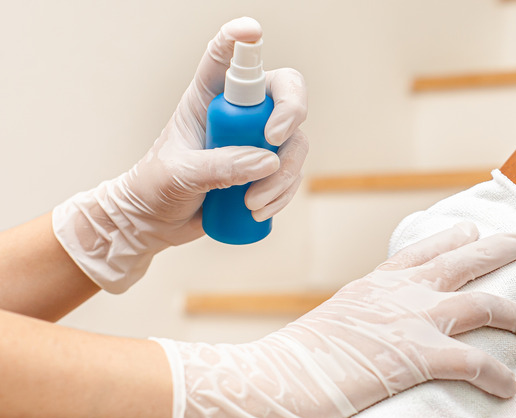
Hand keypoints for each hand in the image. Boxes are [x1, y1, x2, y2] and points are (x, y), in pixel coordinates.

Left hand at [53, 17, 307, 292]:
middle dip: (290, 112)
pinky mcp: (267, 170)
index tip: (251, 31)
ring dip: (283, 174)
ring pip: (294, 141)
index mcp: (206, 98)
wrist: (154, 222)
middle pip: (283, 93)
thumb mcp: (179, 174)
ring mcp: (256, 141)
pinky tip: (259, 211)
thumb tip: (268, 162)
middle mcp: (238, 114)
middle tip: (275, 140)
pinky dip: (283, 193)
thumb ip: (221, 166)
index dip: (239, 39)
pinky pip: (292, 173)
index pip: (224, 58)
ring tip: (253, 203)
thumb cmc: (155, 188)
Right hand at [154, 222, 515, 417]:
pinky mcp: (417, 356)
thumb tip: (376, 325)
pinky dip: (497, 374)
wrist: (273, 377)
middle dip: (496, 249)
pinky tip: (509, 386)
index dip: (449, 238)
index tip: (468, 228)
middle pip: (461, 261)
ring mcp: (411, 320)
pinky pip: (474, 362)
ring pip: (482, 305)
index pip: (420, 251)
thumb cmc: (294, 359)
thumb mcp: (334, 323)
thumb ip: (362, 316)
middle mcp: (399, 292)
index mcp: (375, 283)